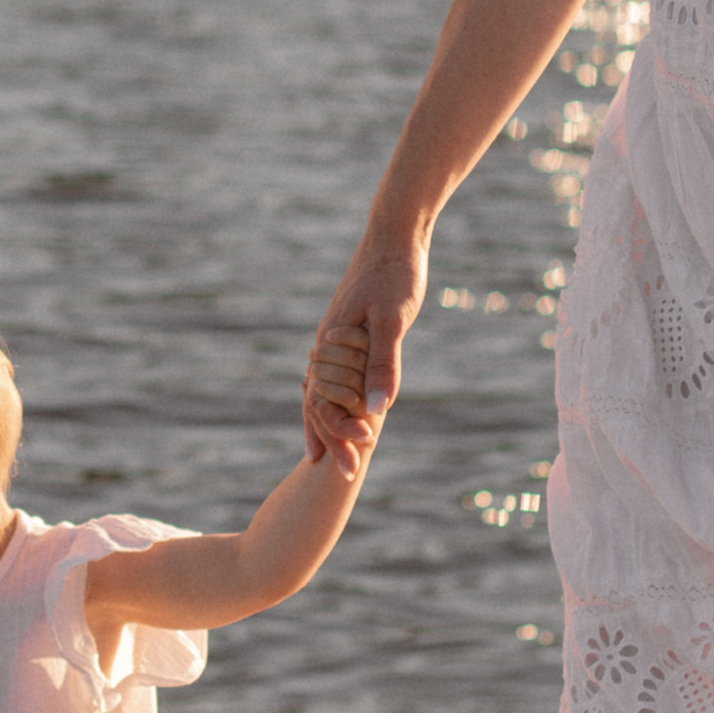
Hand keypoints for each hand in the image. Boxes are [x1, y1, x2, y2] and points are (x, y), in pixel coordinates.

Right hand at [304, 227, 430, 469]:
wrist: (394, 235)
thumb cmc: (395, 274)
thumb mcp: (394, 320)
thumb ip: (384, 364)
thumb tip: (375, 409)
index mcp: (331, 345)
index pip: (324, 403)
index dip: (337, 436)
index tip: (351, 466)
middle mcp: (326, 345)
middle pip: (318, 403)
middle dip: (330, 439)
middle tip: (343, 477)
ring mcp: (335, 339)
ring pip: (321, 391)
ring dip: (327, 423)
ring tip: (329, 456)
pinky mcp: (348, 333)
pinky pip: (334, 375)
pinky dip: (334, 399)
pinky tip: (346, 410)